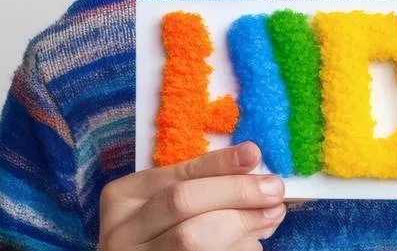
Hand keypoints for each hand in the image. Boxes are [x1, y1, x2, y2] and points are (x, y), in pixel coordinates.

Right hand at [98, 141, 286, 250]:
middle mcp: (122, 232)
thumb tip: (255, 171)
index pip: (176, 177)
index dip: (218, 165)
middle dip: (236, 193)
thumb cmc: (158, 230)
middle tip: (274, 191)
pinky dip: (237, 249)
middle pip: (184, 203)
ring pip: (193, 239)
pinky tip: (251, 243)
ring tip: (270, 216)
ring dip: (242, 225)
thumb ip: (199, 185)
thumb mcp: (163, 201)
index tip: (254, 154)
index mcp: (122, 198)